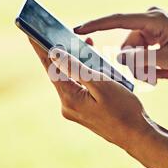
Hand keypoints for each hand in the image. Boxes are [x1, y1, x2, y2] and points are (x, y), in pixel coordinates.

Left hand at [29, 39, 150, 150]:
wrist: (136, 135)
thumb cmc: (123, 110)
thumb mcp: (101, 85)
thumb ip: (76, 68)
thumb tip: (54, 53)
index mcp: (70, 98)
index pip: (50, 67)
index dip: (40, 48)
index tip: (31, 31)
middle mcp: (68, 105)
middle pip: (59, 73)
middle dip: (64, 52)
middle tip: (68, 34)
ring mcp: (75, 109)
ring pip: (70, 79)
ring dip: (77, 63)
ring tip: (88, 46)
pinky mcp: (83, 111)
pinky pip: (78, 87)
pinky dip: (83, 75)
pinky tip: (93, 66)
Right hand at [74, 7, 167, 83]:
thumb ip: (142, 59)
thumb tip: (118, 56)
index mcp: (153, 19)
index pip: (119, 20)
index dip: (96, 25)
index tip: (78, 29)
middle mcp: (149, 20)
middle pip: (128, 45)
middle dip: (137, 64)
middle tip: (154, 77)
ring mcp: (150, 28)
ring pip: (133, 52)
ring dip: (145, 67)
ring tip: (164, 75)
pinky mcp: (152, 35)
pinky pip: (141, 53)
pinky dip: (149, 64)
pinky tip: (165, 71)